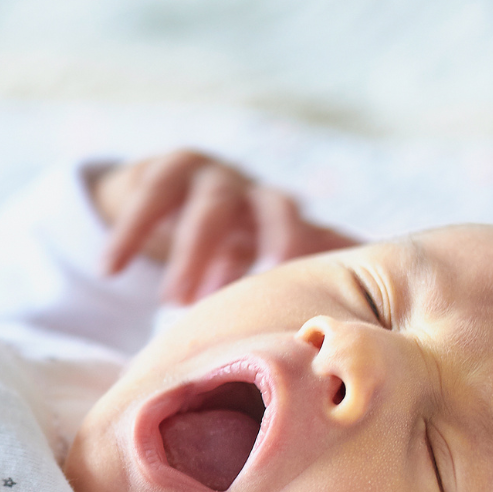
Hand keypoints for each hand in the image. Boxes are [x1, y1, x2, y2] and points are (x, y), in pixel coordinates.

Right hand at [90, 150, 357, 303]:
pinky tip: (110, 269)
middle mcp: (255, 191)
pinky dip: (130, 233)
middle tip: (253, 293)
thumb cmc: (229, 242)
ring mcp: (209, 174)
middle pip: (271, 210)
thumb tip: (381, 322)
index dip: (317, 261)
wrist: (165, 195)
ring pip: (207, 206)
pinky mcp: (161, 169)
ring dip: (191, 253)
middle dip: (265, 248)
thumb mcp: (262, 260)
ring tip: (174, 302)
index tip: (316, 299)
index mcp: (286, 218)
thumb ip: (306, 278)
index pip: (314, 234)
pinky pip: (148, 197)